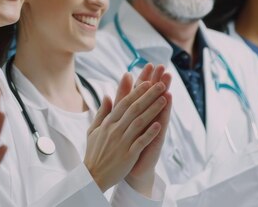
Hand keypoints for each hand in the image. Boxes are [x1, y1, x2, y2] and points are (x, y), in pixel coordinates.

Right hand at [83, 72, 168, 191]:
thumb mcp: (93, 130)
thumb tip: (107, 96)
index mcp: (108, 123)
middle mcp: (115, 130)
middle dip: (149, 95)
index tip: (148, 81)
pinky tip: (159, 125)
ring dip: (153, 110)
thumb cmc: (94, 152)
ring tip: (165, 99)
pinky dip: (149, 133)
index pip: (124, 103)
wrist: (92, 176)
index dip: (137, 92)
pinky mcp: (128, 155)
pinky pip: (140, 142)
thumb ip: (102, 113)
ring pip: (139, 122)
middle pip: (134, 109)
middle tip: (161, 84)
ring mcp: (122, 142)